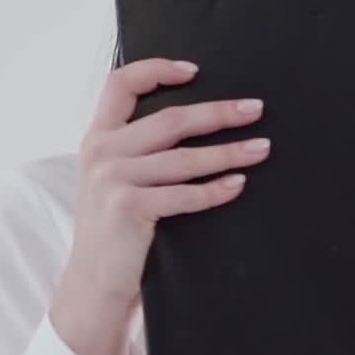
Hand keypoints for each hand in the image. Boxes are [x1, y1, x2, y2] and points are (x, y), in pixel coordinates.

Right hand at [50, 58, 269, 354]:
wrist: (92, 284)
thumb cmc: (115, 230)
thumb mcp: (112, 179)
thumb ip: (136, 149)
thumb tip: (196, 121)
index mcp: (97, 137)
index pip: (120, 83)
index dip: (157, 69)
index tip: (195, 70)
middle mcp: (101, 152)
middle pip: (169, 120)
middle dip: (218, 113)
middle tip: (255, 109)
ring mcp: (112, 179)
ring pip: (184, 158)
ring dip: (228, 153)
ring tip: (261, 148)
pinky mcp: (127, 208)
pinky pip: (183, 195)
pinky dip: (215, 190)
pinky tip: (238, 184)